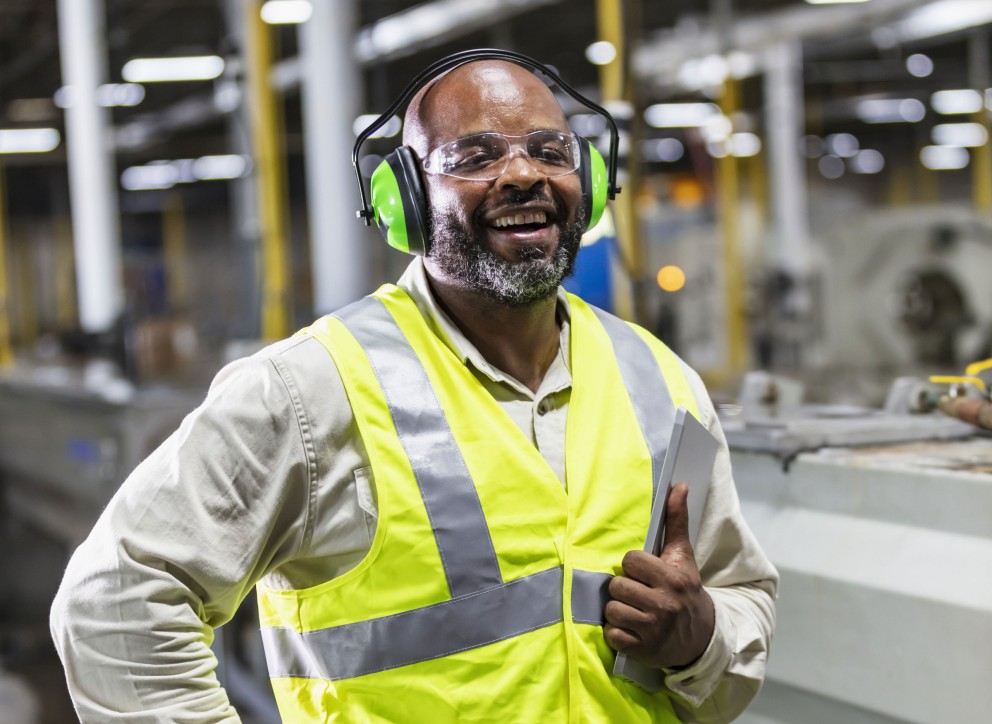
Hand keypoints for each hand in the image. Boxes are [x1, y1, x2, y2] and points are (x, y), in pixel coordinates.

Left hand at [603, 482, 714, 668]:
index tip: (643, 573)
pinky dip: (617, 633)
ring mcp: (652, 629)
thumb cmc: (686, 590)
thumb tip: (679, 485)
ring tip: (633, 610)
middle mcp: (663, 604)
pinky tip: (631, 628)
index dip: (633, 566)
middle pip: (617, 586)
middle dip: (623, 589)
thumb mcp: (684, 557)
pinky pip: (612, 635)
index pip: (630, 561)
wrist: (701, 637)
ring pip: (612, 610)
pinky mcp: (642, 649)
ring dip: (618, 611)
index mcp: (672, 579)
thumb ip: (677, 520)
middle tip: (637, 593)